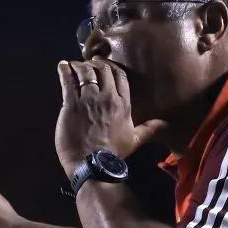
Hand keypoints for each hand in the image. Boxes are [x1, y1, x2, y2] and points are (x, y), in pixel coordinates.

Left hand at [55, 59, 163, 173]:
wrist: (92, 164)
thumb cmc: (113, 153)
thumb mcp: (135, 140)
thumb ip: (149, 129)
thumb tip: (165, 124)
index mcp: (122, 103)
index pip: (119, 74)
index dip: (110, 66)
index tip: (103, 65)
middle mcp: (107, 97)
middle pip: (102, 70)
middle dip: (94, 64)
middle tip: (87, 65)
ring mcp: (89, 99)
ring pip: (85, 73)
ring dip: (79, 66)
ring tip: (73, 66)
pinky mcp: (71, 104)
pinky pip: (68, 81)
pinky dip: (65, 70)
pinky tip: (62, 66)